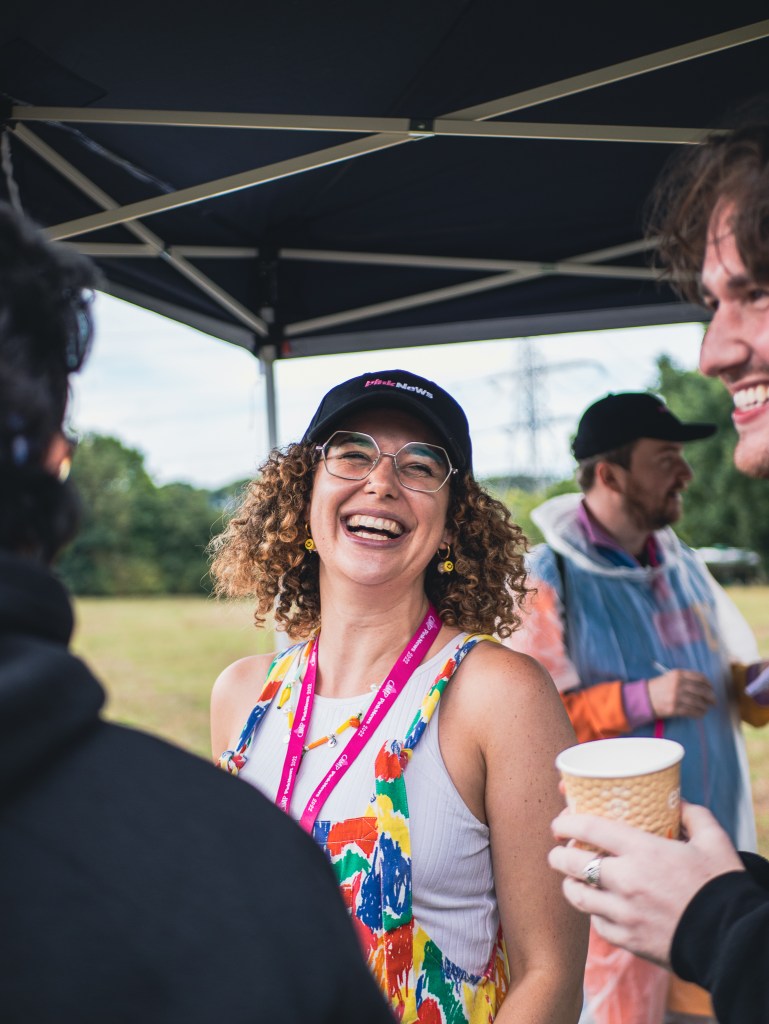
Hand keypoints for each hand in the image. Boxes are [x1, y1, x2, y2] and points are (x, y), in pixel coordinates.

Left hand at [548, 803, 743, 966]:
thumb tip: (677, 801)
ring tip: (569, 879)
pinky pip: (598, 925)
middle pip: (573, 864)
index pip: (589, 828)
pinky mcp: (629, 940)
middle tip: (557, 851)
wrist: (733, 940)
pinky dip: (594, 914)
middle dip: (558, 855)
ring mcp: (624, 913)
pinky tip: (598, 906)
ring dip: (569, 885)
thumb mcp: (713, 840)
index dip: (566, 822)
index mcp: (643, 851)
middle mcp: (626, 881)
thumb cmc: (722, 886)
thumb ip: (693, 814)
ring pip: (578, 897)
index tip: (560, 822)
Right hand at [647, 669, 715, 718]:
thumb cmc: (659, 687)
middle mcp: (678, 684)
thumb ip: (685, 678)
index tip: (711, 688)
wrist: (644, 698)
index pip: (700, 678)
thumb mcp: (670, 677)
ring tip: (706, 708)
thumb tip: (703, 685)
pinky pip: (692, 711)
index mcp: (678, 674)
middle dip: (710, 697)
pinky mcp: (674, 708)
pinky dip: (699, 713)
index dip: (708, 684)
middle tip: (713, 701)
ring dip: (705, 706)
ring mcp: (676, 697)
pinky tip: (700, 713)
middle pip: (701, 691)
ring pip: (698, 702)